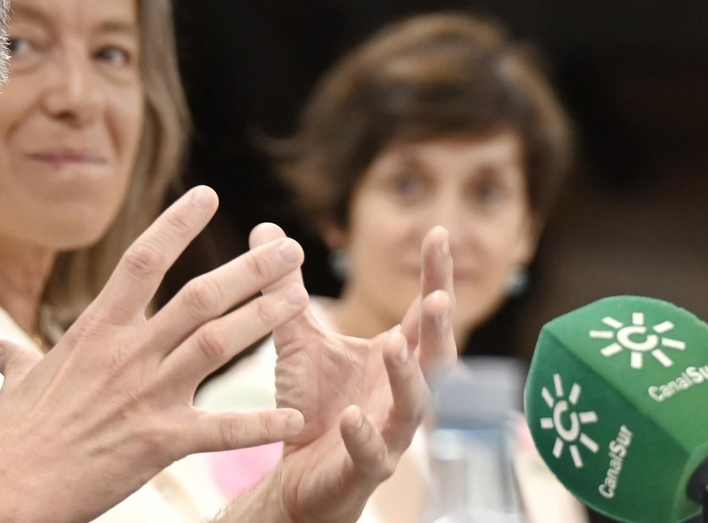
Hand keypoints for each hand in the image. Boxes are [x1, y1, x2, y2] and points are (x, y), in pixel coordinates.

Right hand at [0, 187, 309, 522]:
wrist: (9, 487)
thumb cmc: (12, 438)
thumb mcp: (16, 384)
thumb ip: (17, 358)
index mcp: (95, 330)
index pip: (141, 260)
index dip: (176, 224)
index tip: (207, 195)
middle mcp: (127, 354)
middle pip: (199, 297)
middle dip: (250, 271)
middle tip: (290, 250)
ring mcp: (146, 395)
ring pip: (218, 345)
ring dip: (263, 320)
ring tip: (300, 299)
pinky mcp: (159, 442)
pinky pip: (220, 430)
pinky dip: (259, 424)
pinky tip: (293, 418)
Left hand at [255, 227, 455, 522]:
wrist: (295, 477)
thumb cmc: (311, 405)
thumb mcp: (298, 339)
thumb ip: (286, 288)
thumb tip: (266, 229)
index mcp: (395, 360)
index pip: (423, 314)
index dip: (434, 276)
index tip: (438, 233)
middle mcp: (402, 394)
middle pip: (436, 360)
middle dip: (440, 328)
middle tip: (438, 297)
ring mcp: (389, 434)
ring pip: (413, 407)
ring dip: (406, 376)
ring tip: (394, 343)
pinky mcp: (365, 470)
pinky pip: (372, 454)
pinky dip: (364, 435)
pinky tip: (351, 418)